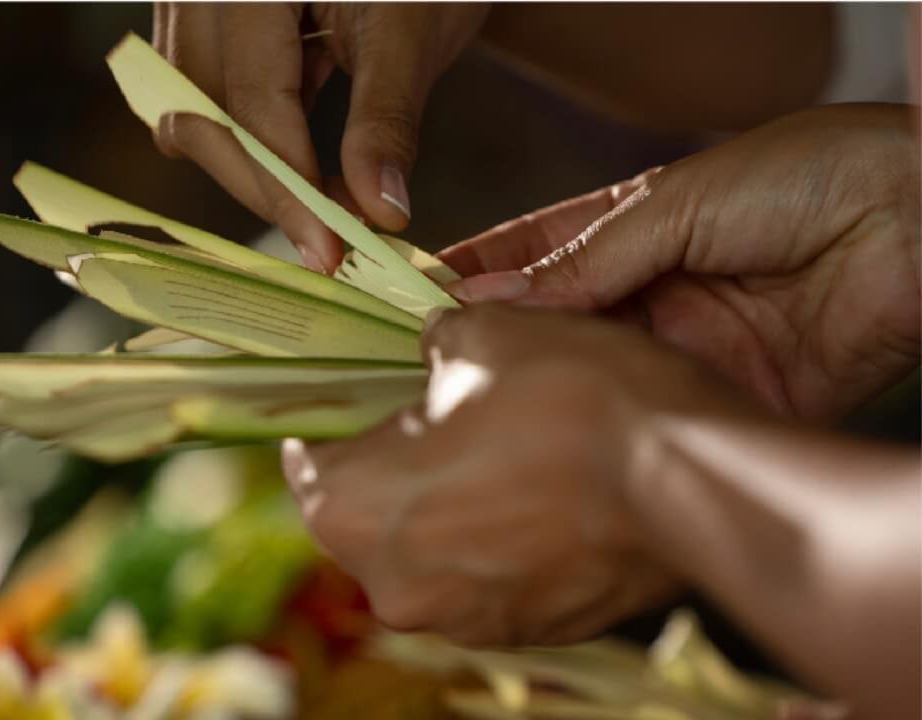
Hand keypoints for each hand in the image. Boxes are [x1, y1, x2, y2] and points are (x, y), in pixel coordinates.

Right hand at [151, 3, 487, 272]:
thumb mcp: (409, 32)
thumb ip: (386, 122)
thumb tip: (378, 211)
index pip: (250, 101)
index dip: (287, 185)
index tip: (328, 249)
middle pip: (199, 113)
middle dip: (263, 186)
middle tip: (328, 242)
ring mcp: (193, 2)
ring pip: (192, 111)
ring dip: (253, 166)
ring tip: (323, 205)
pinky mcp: (208, 23)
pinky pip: (206, 95)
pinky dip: (255, 138)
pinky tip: (306, 167)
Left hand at [282, 304, 763, 645]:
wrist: (692, 478)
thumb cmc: (573, 399)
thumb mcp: (484, 336)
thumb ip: (432, 343)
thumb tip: (432, 346)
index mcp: (356, 511)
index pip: (308, 458)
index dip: (332, 412)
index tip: (357, 390)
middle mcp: (396, 586)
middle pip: (367, 509)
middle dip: (394, 457)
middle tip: (437, 407)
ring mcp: (465, 619)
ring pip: (431, 544)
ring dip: (450, 498)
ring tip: (500, 444)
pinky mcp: (528, 629)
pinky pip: (487, 572)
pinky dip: (499, 533)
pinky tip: (542, 487)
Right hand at [443, 104, 920, 420]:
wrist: (917, 222)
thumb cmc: (803, 177)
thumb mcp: (673, 203)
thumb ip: (585, 258)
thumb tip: (494, 294)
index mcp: (634, 228)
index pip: (535, 251)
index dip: (478, 268)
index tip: (417, 287)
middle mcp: (650, 290)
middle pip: (555, 319)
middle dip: (499, 336)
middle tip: (431, 359)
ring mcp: (682, 345)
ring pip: (593, 371)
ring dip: (542, 383)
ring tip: (474, 401)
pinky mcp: (719, 395)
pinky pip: (649, 411)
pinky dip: (605, 422)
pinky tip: (556, 432)